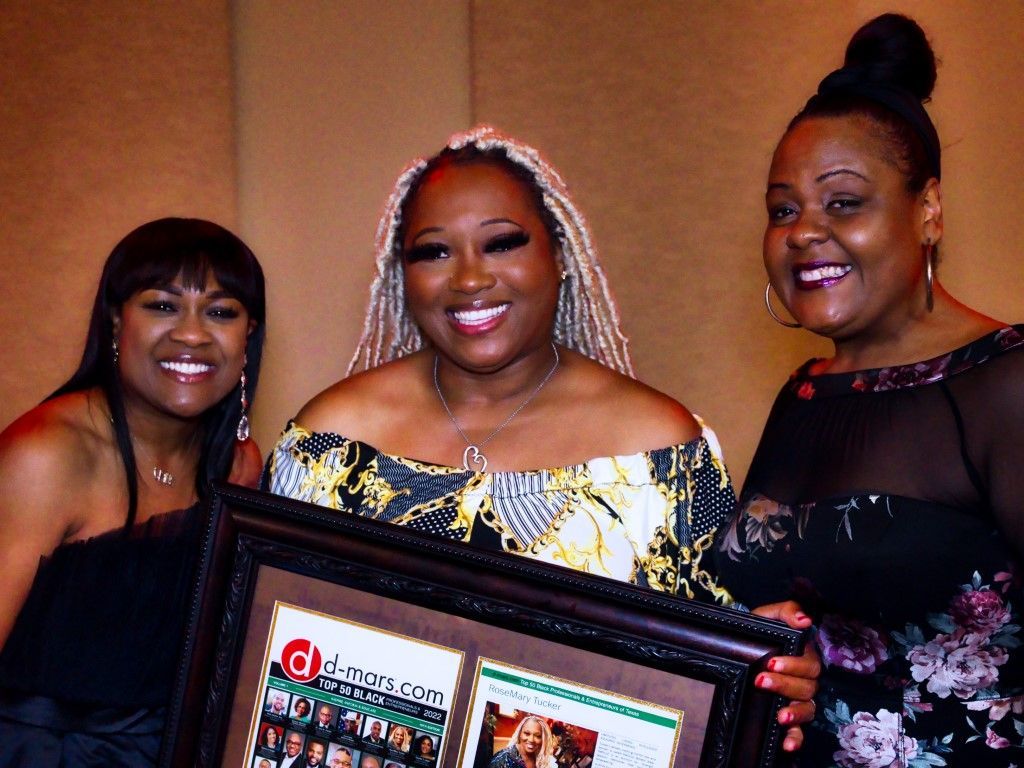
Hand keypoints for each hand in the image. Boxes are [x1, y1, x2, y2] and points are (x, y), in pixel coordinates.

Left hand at [752, 601, 820, 751]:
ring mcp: (797, 700)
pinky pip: (799, 731)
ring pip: (807, 709)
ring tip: (780, 717)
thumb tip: (805, 620)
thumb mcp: (769, 615)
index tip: (771, 663)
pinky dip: (796, 739)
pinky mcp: (788, 717)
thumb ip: (787, 611)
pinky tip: (787, 744)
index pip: (809, 665)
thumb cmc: (759, 631)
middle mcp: (804, 680)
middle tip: (761, 681)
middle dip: (785, 685)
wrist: (739, 646)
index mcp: (803, 657)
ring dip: (795, 714)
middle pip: (807, 688)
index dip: (793, 666)